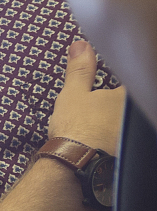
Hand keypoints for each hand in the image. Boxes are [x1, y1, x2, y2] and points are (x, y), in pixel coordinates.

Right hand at [47, 38, 127, 152]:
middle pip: (133, 108)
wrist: (74, 166)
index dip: (123, 84)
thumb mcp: (73, 94)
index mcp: (128, 97)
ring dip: (119, 128)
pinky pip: (126, 146)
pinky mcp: (128, 156)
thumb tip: (80, 45)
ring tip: (102, 130)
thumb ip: (80, 69)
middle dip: (119, 109)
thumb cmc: (75, 127)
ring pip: (130, 128)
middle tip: (100, 113)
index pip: (134, 83)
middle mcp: (136, 119)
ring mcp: (134, 138)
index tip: (113, 88)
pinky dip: (117, 145)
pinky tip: (106, 147)